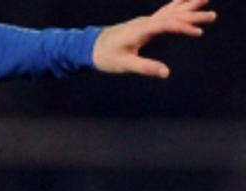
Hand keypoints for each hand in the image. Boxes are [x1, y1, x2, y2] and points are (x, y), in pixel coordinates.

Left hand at [93, 0, 215, 77]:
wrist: (89, 47)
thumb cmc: (105, 57)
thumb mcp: (124, 65)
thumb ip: (145, 67)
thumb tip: (165, 73)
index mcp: (140, 30)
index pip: (166, 25)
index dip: (183, 28)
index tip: (198, 32)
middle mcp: (144, 22)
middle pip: (172, 16)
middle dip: (192, 15)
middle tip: (213, 16)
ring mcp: (144, 21)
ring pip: (170, 11)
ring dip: (188, 7)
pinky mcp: (144, 24)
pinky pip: (164, 12)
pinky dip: (176, 6)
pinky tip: (184, 1)